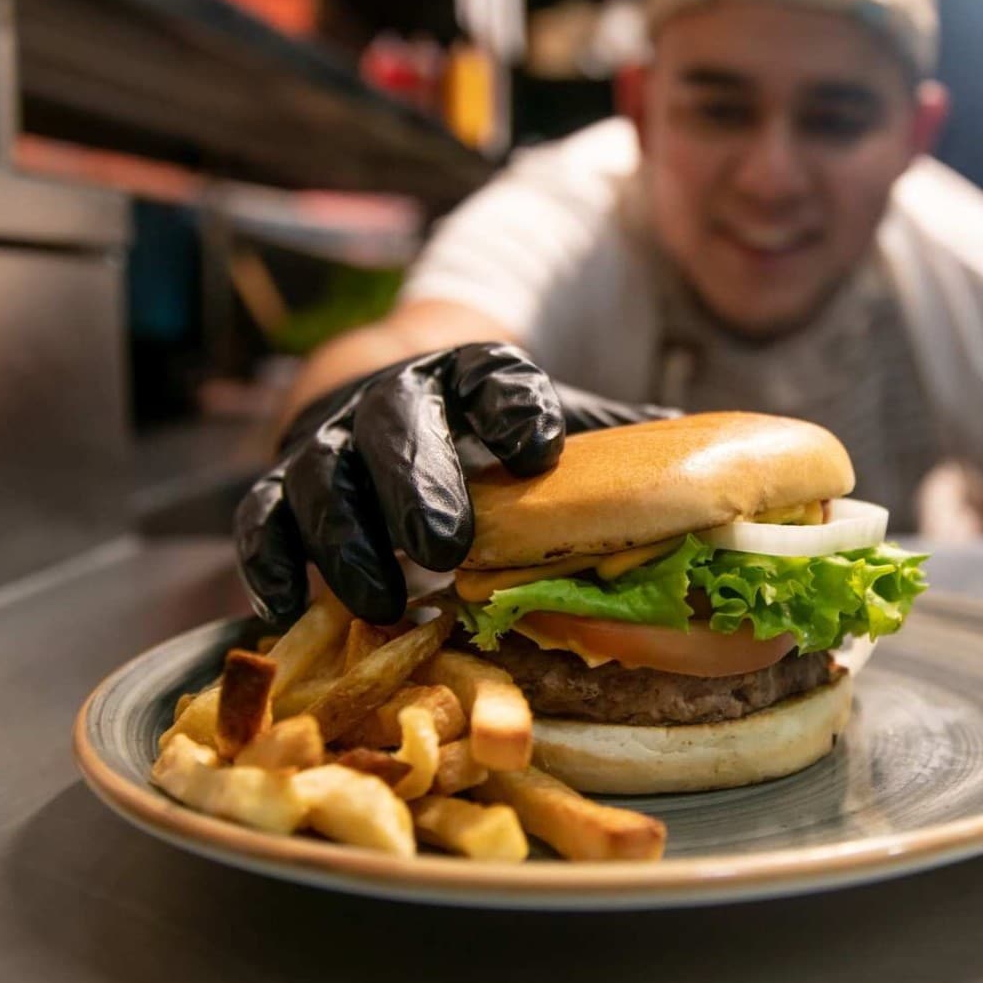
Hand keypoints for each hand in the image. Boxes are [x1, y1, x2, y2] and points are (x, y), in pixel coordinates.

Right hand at [234, 343, 675, 625]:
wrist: (386, 404)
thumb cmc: (487, 436)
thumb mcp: (551, 428)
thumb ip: (616, 448)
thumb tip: (724, 479)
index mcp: (468, 375)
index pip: (491, 376)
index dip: (512, 406)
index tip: (540, 447)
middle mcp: (392, 399)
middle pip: (393, 426)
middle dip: (417, 482)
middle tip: (446, 545)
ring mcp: (327, 443)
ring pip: (317, 477)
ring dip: (344, 537)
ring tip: (383, 600)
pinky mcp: (277, 488)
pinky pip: (258, 521)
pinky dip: (269, 562)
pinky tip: (290, 607)